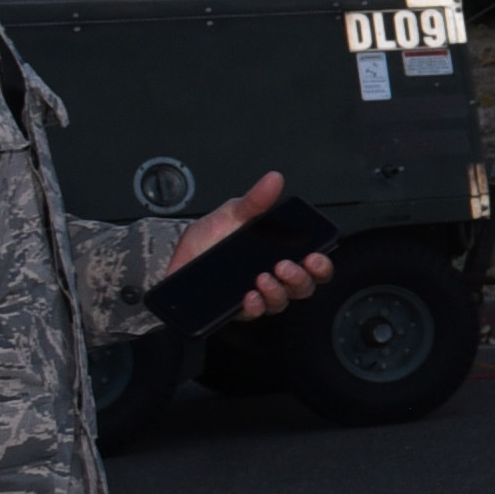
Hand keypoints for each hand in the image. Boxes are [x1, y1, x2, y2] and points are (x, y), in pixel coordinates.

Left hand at [172, 172, 340, 323]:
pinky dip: (255, 305)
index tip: (314, 257)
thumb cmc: (204, 241)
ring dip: (278, 291)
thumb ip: (255, 201)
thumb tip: (273, 180)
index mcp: (277, 252)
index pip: (311, 264)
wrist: (174, 261)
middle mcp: (272, 275)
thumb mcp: (231, 214)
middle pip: (303, 287)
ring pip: (282, 302)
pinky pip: (255, 313)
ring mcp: (257, 293)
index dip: (320, 264)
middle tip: (285, 266)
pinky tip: (249, 295)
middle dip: (300, 278)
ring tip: (263, 277)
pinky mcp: (238, 308)